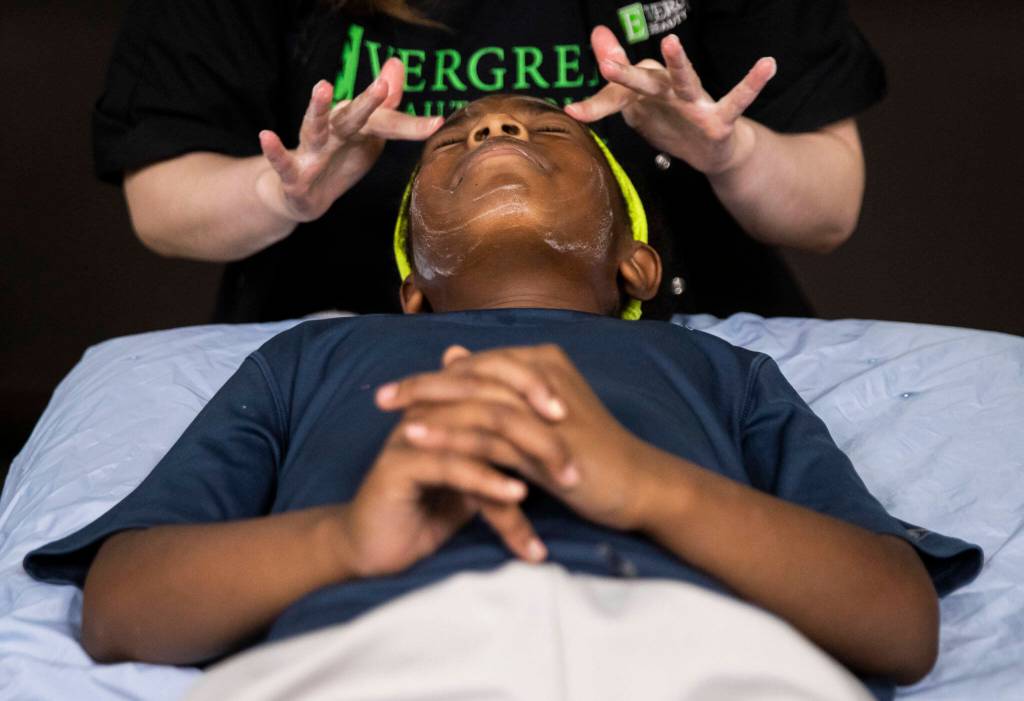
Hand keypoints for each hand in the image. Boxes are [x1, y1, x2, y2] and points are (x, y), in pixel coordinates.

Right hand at [256, 57, 441, 223]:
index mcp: (356, 126)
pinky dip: (275, 150)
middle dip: (367, 102)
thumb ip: (389, 109)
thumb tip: (396, 65)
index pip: (387, 123)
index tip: (438, 123)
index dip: (412, 125)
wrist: (303, 194)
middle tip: (382, 87)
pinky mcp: (294, 172)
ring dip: (318, 108)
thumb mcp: (368, 135)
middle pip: (353, 116)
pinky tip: (266, 136)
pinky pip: (283, 161)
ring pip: (315, 127)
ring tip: (323, 86)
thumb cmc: (340, 158)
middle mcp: (334, 132)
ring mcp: (312, 149)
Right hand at [338, 396, 565, 578]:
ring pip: (478, 429)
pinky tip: (519, 496)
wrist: (375, 548)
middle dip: (542, 426)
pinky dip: (489, 481)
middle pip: (494, 399)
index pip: (498, 380)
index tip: (578, 419)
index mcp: (447, 402)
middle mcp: (430, 409)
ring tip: (563, 478)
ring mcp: (413, 434)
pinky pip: (452, 466)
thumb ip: (504, 451)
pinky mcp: (399, 466)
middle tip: (578, 455)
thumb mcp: (479, 476)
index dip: (538, 393)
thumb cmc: (429, 510)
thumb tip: (547, 432)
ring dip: (526, 455)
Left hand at [377, 345, 670, 531]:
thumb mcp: (537, 415)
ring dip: (431, 407)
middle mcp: (544, 373)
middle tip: (381, 397)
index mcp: (543, 360)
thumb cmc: (588, 452)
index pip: (477, 362)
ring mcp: (546, 405)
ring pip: (477, 398)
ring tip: (392, 417)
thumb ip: (498, 389)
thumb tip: (452, 355)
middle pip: (472, 373)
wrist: (637, 484)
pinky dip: (452, 434)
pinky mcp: (547, 438)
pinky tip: (423, 441)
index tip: (396, 388)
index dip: (434, 375)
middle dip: (423, 385)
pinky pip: (490, 432)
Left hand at [566, 26, 775, 175]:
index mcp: (648, 93)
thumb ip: (613, 85)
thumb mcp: (639, 107)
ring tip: (671, 43)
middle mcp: (670, 93)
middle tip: (607, 64)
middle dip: (626, 74)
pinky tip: (767, 66)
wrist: (710, 151)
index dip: (596, 104)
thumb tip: (596, 43)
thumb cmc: (672, 122)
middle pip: (645, 82)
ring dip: (678, 63)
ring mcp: (695, 104)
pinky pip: (737, 100)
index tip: (573, 111)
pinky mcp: (718, 119)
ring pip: (684, 82)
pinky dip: (752, 84)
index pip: (618, 96)